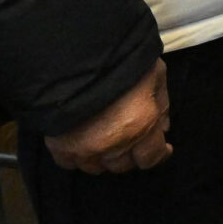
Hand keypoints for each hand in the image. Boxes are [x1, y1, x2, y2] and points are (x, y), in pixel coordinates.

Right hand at [45, 59, 171, 173]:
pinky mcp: (59, 146)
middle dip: (130, 153)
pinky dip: (76, 156)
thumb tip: (163, 128)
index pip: (151, 158)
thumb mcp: (155, 75)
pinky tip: (81, 143)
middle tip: (129, 138)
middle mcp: (113, 144)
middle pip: (122, 165)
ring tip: (104, 141)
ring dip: (103, 157)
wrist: (75, 56)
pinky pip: (69, 163)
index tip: (161, 148)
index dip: (158, 154)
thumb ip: (161, 105)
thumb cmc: (123, 60)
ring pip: (96, 167)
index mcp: (140, 126)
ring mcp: (84, 148)